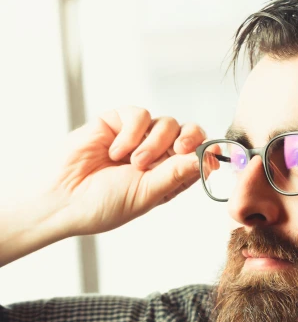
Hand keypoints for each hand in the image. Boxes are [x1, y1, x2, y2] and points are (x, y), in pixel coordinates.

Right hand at [48, 106, 205, 235]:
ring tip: (133, 163)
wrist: (64, 197)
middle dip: (190, 139)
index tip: (210, 156)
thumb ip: (175, 175)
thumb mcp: (147, 195)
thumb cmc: (104, 206)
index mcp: (169, 178)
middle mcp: (158, 158)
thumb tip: (205, 160)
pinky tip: (116, 151)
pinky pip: (139, 115)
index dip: (207, 154)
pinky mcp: (118, 122)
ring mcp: (138, 139)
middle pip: (189, 135)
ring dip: (154, 143)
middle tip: (179, 149)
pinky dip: (131, 132)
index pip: (199, 159)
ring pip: (167, 124)